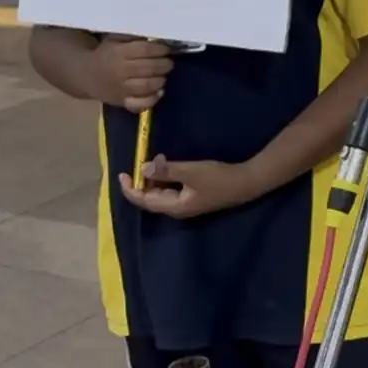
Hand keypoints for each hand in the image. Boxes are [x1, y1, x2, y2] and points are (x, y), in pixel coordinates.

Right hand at [87, 36, 170, 112]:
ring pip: (147, 86)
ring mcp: (121, 89)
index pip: (145, 50)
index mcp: (118, 53)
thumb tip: (155, 35)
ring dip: (161, 80)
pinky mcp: (122, 102)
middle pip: (149, 68)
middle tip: (168, 62)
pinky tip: (159, 92)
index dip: (160, 49)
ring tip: (163, 75)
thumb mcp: (115, 39)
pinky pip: (141, 104)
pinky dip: (153, 99)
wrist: (86, 75)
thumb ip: (133, 36)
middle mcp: (120, 71)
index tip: (166, 49)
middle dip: (164, 64)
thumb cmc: (106, 54)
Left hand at [116, 156, 265, 217]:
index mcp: (174, 206)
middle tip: (140, 160)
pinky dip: (165, 177)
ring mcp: (186, 204)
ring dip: (154, 177)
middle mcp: (177, 209)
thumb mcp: (191, 172)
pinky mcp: (193, 197)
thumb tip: (143, 167)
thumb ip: (167, 170)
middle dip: (142, 181)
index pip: (144, 201)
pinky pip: (171, 189)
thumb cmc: (218, 178)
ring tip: (156, 159)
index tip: (121, 174)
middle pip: (150, 198)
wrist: (246, 183)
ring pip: (161, 192)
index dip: (130, 189)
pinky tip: (169, 164)